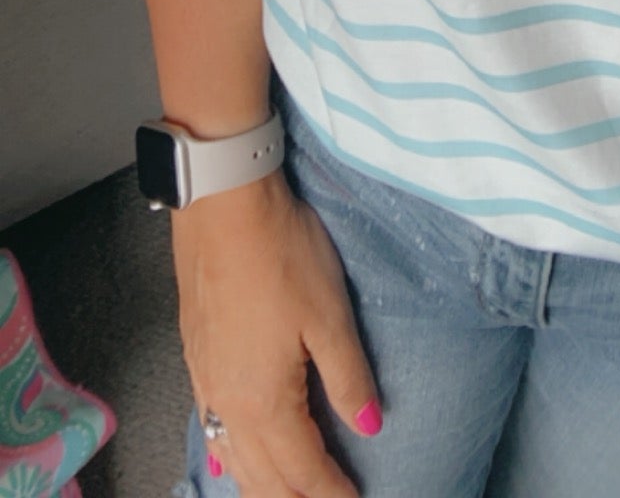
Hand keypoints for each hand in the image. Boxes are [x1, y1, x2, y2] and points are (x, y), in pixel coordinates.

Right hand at [171, 168, 381, 497]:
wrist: (222, 204)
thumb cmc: (280, 253)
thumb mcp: (329, 316)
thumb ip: (349, 378)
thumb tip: (370, 427)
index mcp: (264, 401)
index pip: (303, 470)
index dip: (332, 493)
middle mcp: (227, 402)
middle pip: (261, 478)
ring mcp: (205, 379)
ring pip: (232, 457)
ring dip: (261, 484)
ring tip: (288, 493)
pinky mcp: (195, 355)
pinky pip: (212, 426)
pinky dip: (231, 453)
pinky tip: (234, 452)